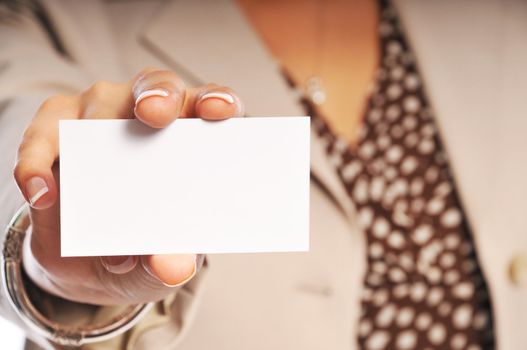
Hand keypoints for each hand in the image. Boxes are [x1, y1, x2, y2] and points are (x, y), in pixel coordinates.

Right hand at [13, 69, 243, 304]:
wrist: (89, 265)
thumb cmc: (141, 251)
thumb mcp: (158, 267)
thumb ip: (168, 266)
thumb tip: (172, 266)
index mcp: (189, 141)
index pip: (210, 106)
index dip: (219, 101)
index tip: (220, 112)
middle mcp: (147, 116)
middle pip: (158, 85)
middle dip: (158, 95)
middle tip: (155, 114)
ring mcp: (100, 115)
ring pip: (100, 101)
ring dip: (97, 135)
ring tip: (90, 184)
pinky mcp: (54, 131)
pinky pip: (43, 136)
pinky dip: (37, 163)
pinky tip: (42, 193)